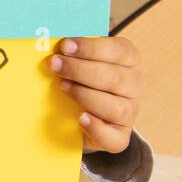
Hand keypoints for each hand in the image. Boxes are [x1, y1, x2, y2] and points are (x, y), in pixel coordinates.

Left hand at [50, 36, 140, 153]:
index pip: (118, 50)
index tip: (65, 45)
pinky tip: (80, 117)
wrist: (80, 113)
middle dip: (80, 70)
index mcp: (128, 60)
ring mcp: (129, 112)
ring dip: (84, 95)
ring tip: (62, 87)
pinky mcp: (119, 136)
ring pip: (114, 107)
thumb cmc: (80, 78)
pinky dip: (95, 128)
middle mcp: (133, 85)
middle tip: (54, 65)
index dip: (90, 48)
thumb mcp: (79, 60)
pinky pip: (114, 137)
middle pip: (113, 78)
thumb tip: (48, 44)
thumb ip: (72, 52)